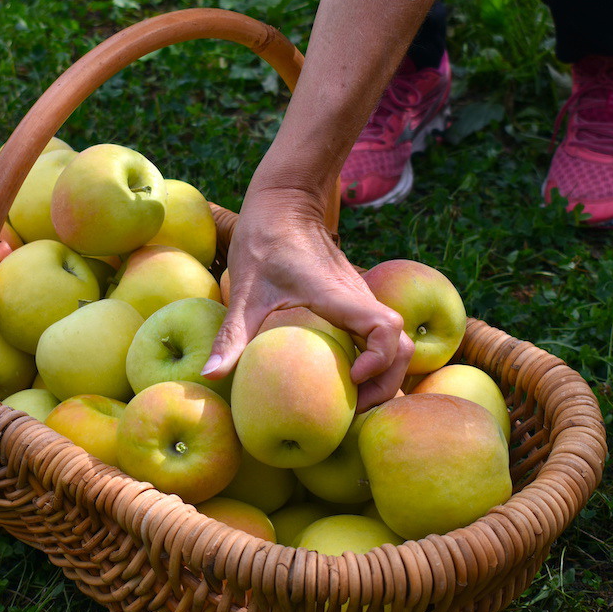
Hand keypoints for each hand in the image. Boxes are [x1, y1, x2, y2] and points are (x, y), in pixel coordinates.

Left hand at [201, 190, 412, 410]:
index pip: (386, 328)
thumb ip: (231, 335)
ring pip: (398, 342)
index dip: (379, 359)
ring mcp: (361, 299)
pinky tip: (345, 377)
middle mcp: (359, 298)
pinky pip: (381, 336)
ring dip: (385, 374)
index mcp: (338, 295)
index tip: (351, 377)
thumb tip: (209, 376)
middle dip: (387, 383)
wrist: (286, 202)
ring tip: (353, 399)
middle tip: (354, 408)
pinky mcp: (356, 301)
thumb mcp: (244, 290)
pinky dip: (375, 361)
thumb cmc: (264, 241)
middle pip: (402, 347)